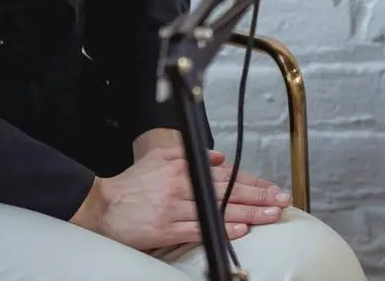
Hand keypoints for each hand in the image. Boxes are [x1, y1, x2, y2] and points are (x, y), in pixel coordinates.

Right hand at [70, 144, 291, 250]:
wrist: (102, 206)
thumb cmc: (132, 183)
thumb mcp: (162, 158)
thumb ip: (192, 154)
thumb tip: (221, 158)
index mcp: (184, 167)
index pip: (227, 175)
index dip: (252, 181)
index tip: (272, 187)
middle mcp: (184, 186)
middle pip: (229, 191)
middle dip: (259, 196)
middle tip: (282, 200)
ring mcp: (176, 208)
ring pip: (220, 210)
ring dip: (249, 213)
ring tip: (271, 215)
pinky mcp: (167, 229)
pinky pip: (200, 229)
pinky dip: (222, 229)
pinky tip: (241, 230)